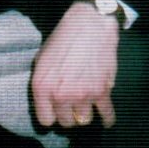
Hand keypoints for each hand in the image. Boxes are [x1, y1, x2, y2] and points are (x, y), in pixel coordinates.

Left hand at [31, 3, 118, 129]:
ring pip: (84, 120)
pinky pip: (106, 115)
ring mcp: (82, 95)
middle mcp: (61, 95)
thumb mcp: (42, 59)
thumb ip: (43, 83)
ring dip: (85, 113)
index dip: (51, 116)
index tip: (55, 112)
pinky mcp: (102, 91)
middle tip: (71, 105)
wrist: (88, 25)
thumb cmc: (63, 39)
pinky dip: (107, 119)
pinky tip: (106, 120)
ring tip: (85, 106)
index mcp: (42, 87)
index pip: (45, 120)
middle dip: (68, 115)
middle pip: (66, 122)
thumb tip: (46, 101)